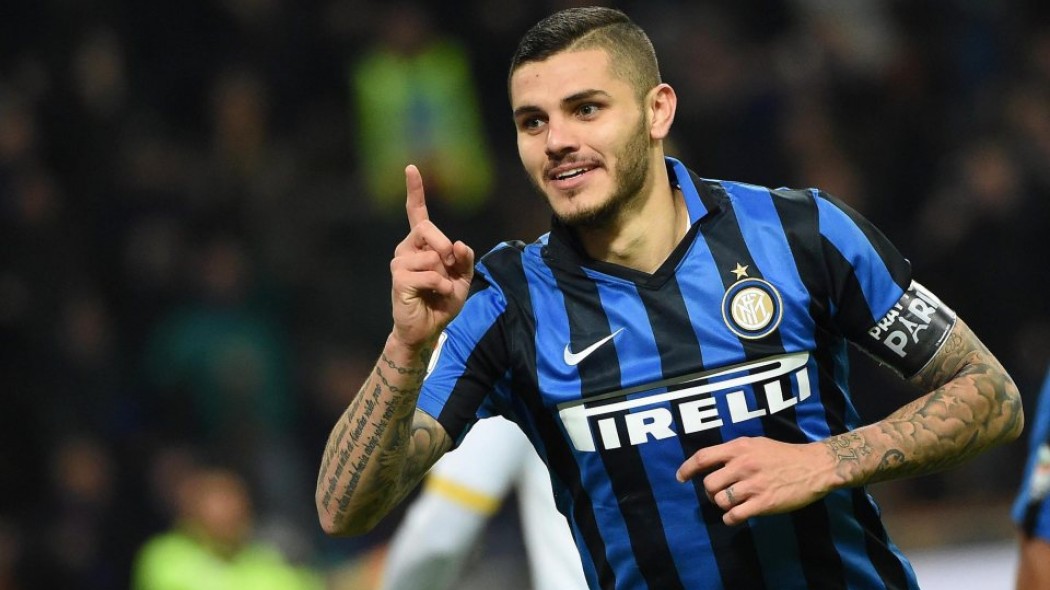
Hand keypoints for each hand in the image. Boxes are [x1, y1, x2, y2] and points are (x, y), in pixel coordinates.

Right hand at [390, 165, 474, 348]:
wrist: (428, 329)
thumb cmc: (442, 301)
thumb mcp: (462, 278)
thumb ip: (464, 259)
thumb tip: (458, 243)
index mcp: (420, 244)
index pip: (416, 213)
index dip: (415, 190)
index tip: (411, 168)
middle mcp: (406, 248)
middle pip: (428, 229)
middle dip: (446, 247)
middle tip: (450, 267)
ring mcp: (399, 262)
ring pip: (432, 255)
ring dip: (445, 274)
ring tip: (438, 288)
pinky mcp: (399, 279)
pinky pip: (430, 274)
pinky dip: (441, 286)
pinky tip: (435, 294)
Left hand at [676, 436, 834, 525]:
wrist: (814, 467)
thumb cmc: (784, 455)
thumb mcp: (756, 444)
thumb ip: (734, 452)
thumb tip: (711, 462)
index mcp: (739, 448)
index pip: (702, 457)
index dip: (687, 469)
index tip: (680, 477)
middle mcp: (743, 465)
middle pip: (708, 484)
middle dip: (710, 491)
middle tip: (721, 492)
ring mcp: (753, 485)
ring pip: (720, 501)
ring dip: (723, 505)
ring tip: (734, 503)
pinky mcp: (764, 504)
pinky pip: (734, 516)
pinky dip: (731, 518)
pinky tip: (738, 515)